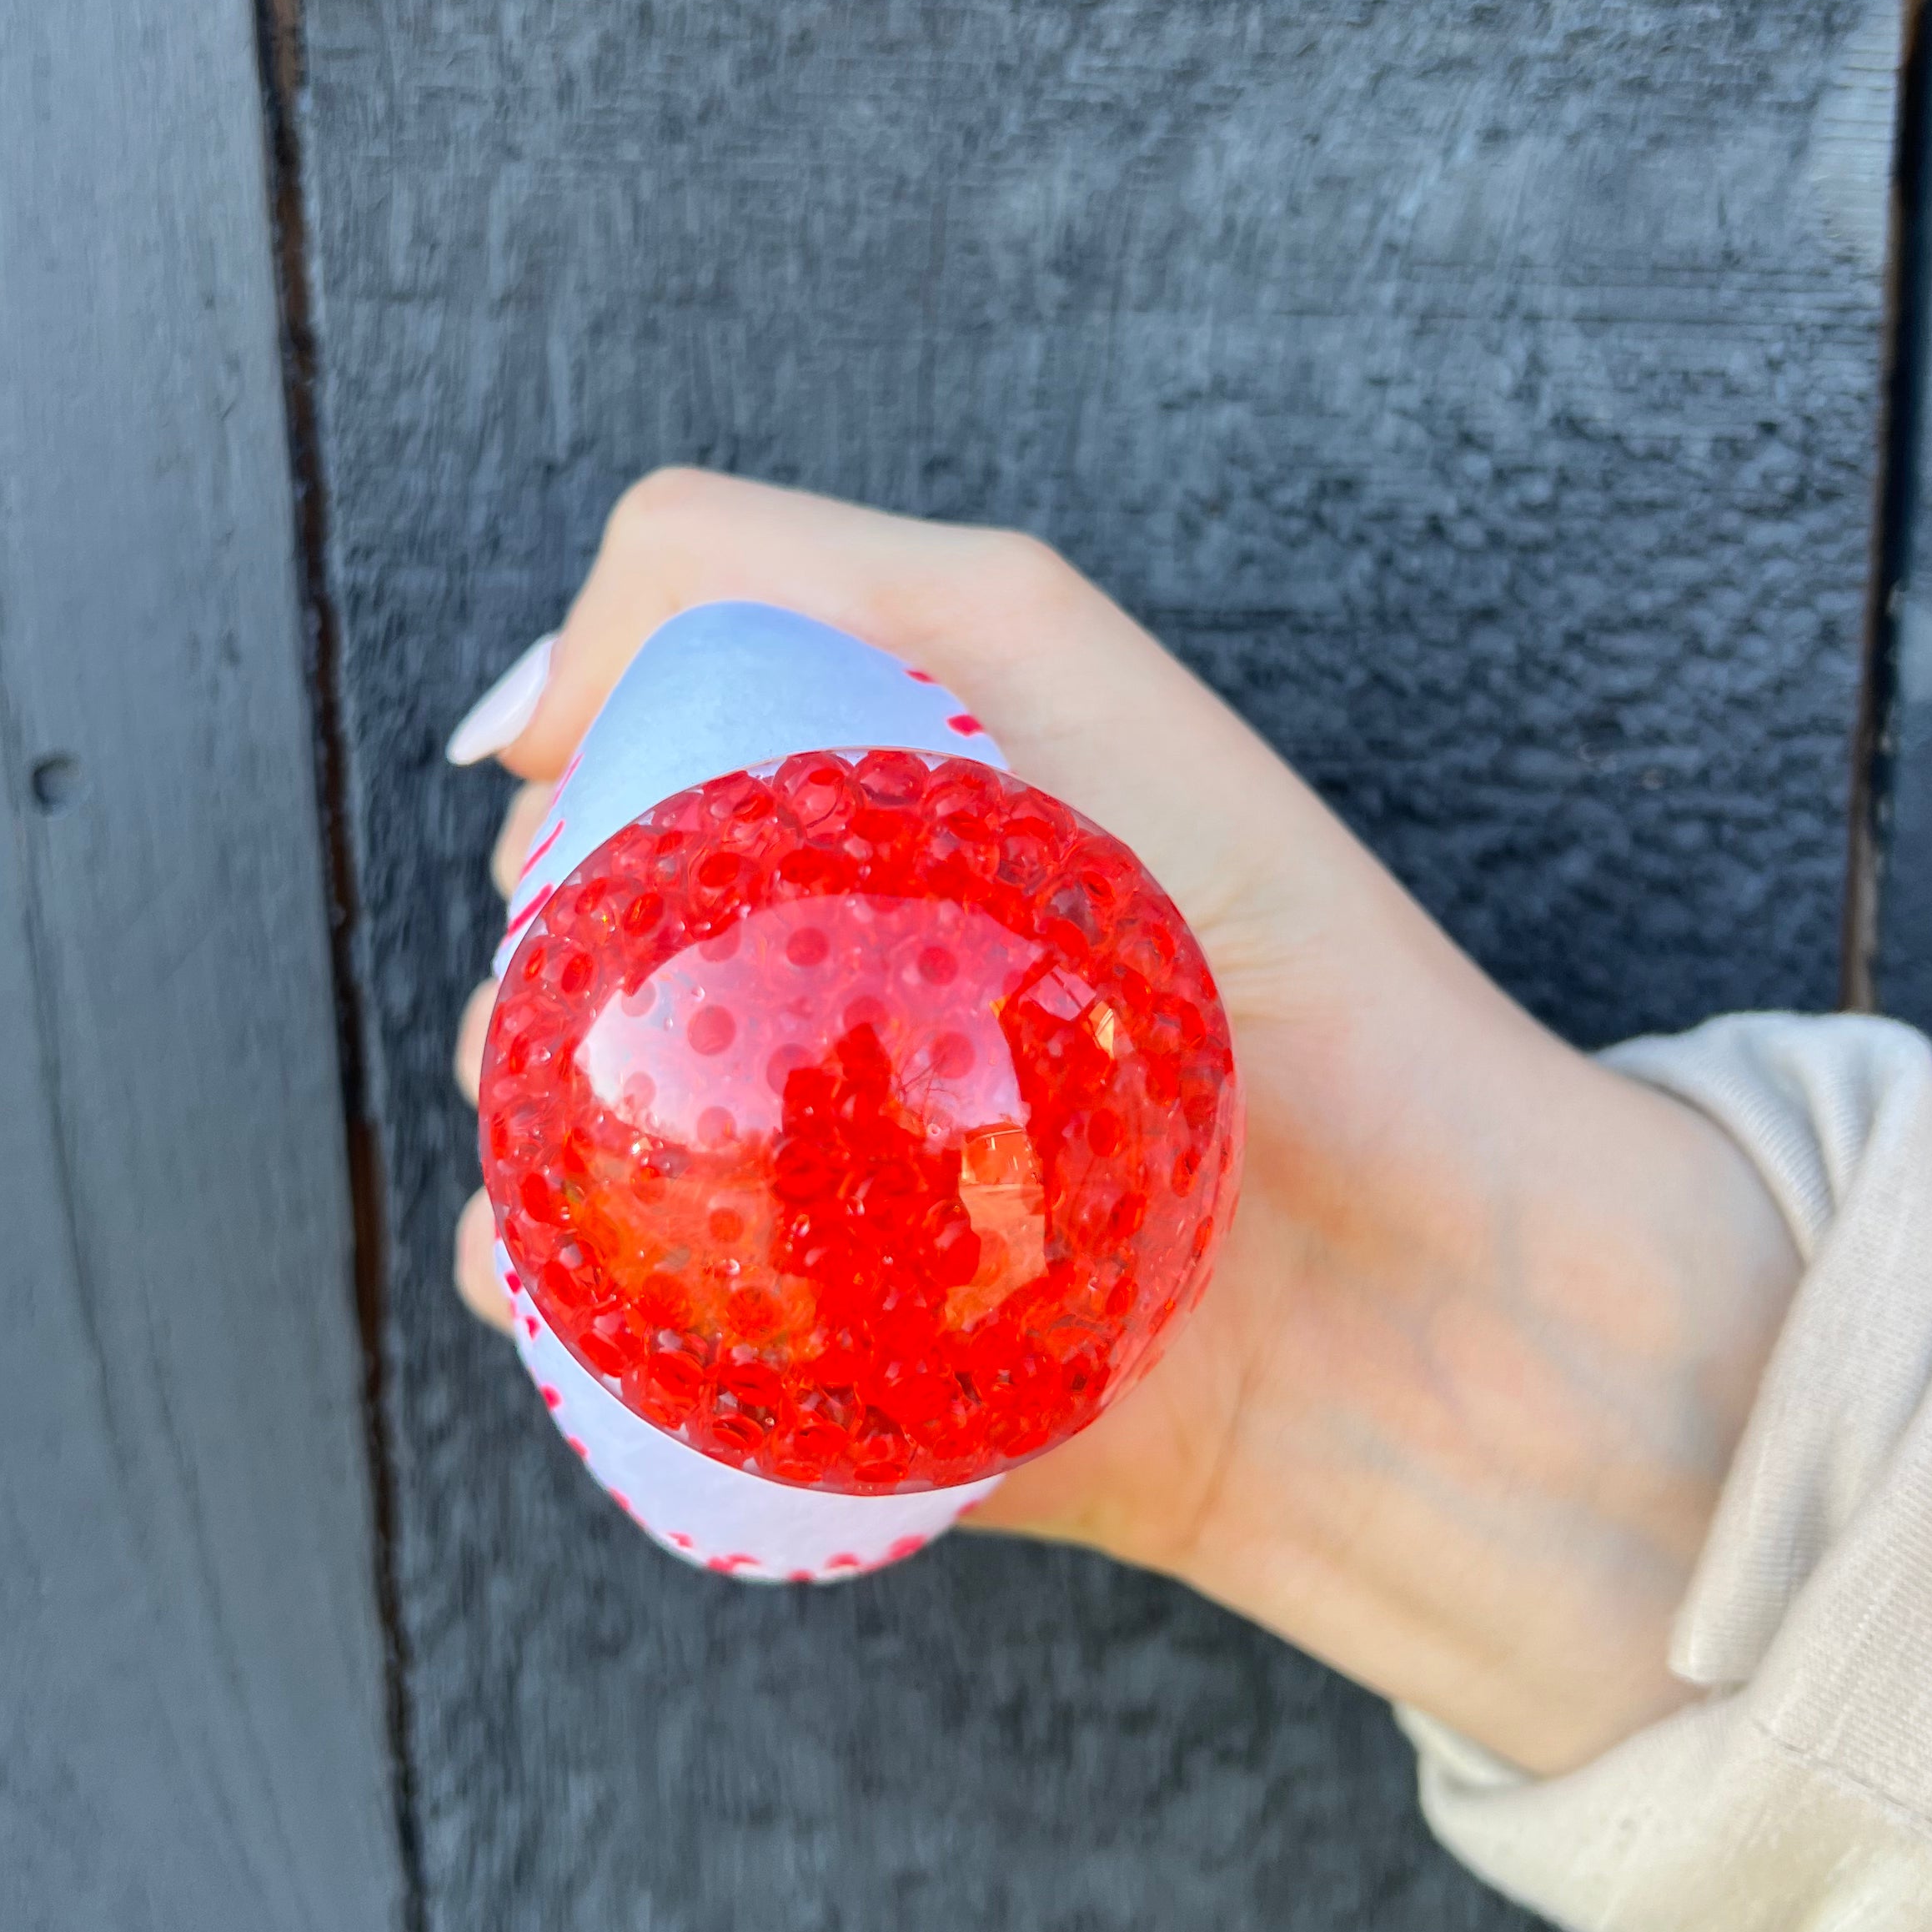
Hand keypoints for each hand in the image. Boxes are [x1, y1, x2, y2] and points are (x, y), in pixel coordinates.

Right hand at [452, 471, 1797, 1775]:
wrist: (1426, 1291)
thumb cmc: (1271, 938)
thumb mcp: (1027, 646)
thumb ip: (768, 577)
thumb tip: (505, 714)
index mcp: (865, 812)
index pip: (609, 740)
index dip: (571, 755)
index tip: (610, 806)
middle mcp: (829, 980)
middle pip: (555, 940)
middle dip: (534, 958)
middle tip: (621, 994)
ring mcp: (823, 1172)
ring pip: (546, 1135)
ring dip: (520, 1132)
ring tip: (595, 1146)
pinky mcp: (818, 1354)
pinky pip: (599, 1331)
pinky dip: (552, 1299)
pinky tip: (575, 1282)